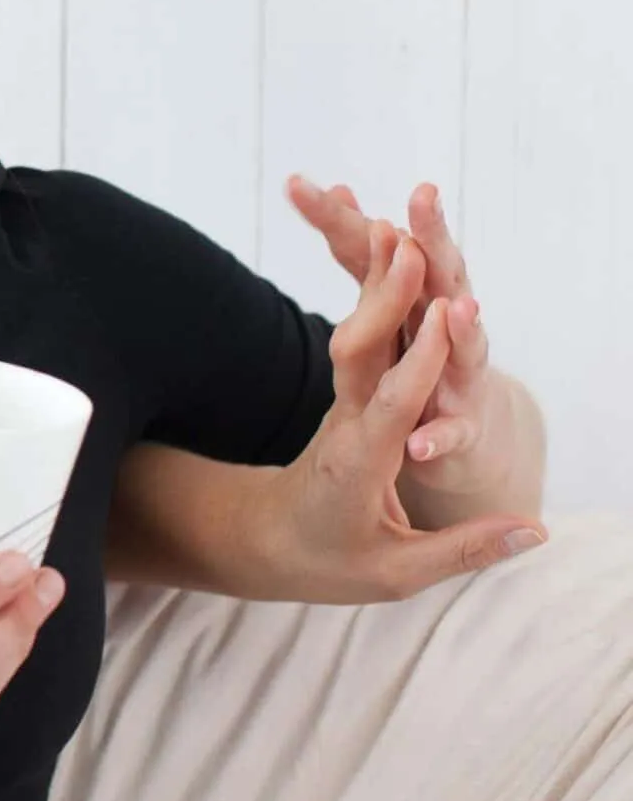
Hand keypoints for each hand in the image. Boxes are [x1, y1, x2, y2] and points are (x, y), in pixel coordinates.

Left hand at [258, 210, 542, 600]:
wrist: (261, 540)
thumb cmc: (328, 561)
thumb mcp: (397, 572)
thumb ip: (466, 549)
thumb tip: (538, 530)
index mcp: (360, 462)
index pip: (392, 404)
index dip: (420, 361)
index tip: (446, 317)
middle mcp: (348, 422)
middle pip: (362, 351)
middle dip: (386, 298)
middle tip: (408, 243)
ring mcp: (341, 404)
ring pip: (356, 336)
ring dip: (375, 284)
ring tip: (394, 228)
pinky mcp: (345, 398)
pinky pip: (359, 341)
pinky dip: (375, 302)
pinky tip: (388, 262)